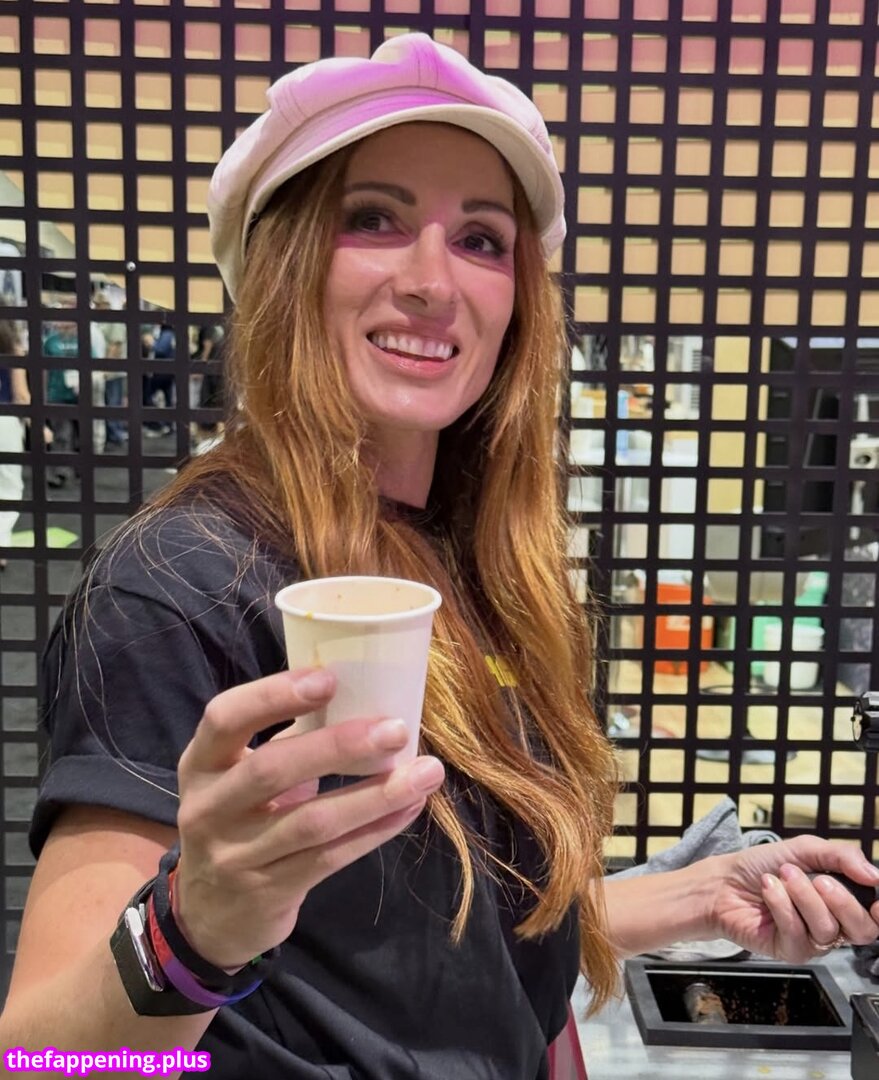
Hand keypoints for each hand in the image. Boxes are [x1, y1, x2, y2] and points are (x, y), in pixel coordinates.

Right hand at [172, 668, 444, 969]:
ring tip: (425, 772)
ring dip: (376, 795)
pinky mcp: (269, 892)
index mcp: (202, 763)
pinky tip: (408, 808)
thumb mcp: (239, 777)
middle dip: (339, 746)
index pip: (225, 718)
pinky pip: (330, 858)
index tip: (329, 679)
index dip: (273, 694)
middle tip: (396, 730)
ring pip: (313, 822)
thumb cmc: (240, 820)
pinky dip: (374, 830)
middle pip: (272, 770)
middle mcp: (208, 808)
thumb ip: (287, 739)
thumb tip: (360, 695)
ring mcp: (235, 856)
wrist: (209, 916)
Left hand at [708, 836, 878, 962]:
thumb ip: (842, 857)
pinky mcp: (791, 951)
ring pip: (827, 928)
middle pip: (862, 929)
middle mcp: (833, 924)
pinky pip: (798, 933)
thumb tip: (875, 875)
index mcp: (843, 900)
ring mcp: (813, 941)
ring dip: (803, 895)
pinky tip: (768, 888)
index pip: (873, 915)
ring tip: (783, 875)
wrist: (724, 880)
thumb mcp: (805, 849)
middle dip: (841, 900)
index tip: (876, 901)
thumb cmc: (764, 865)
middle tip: (817, 879)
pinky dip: (781, 905)